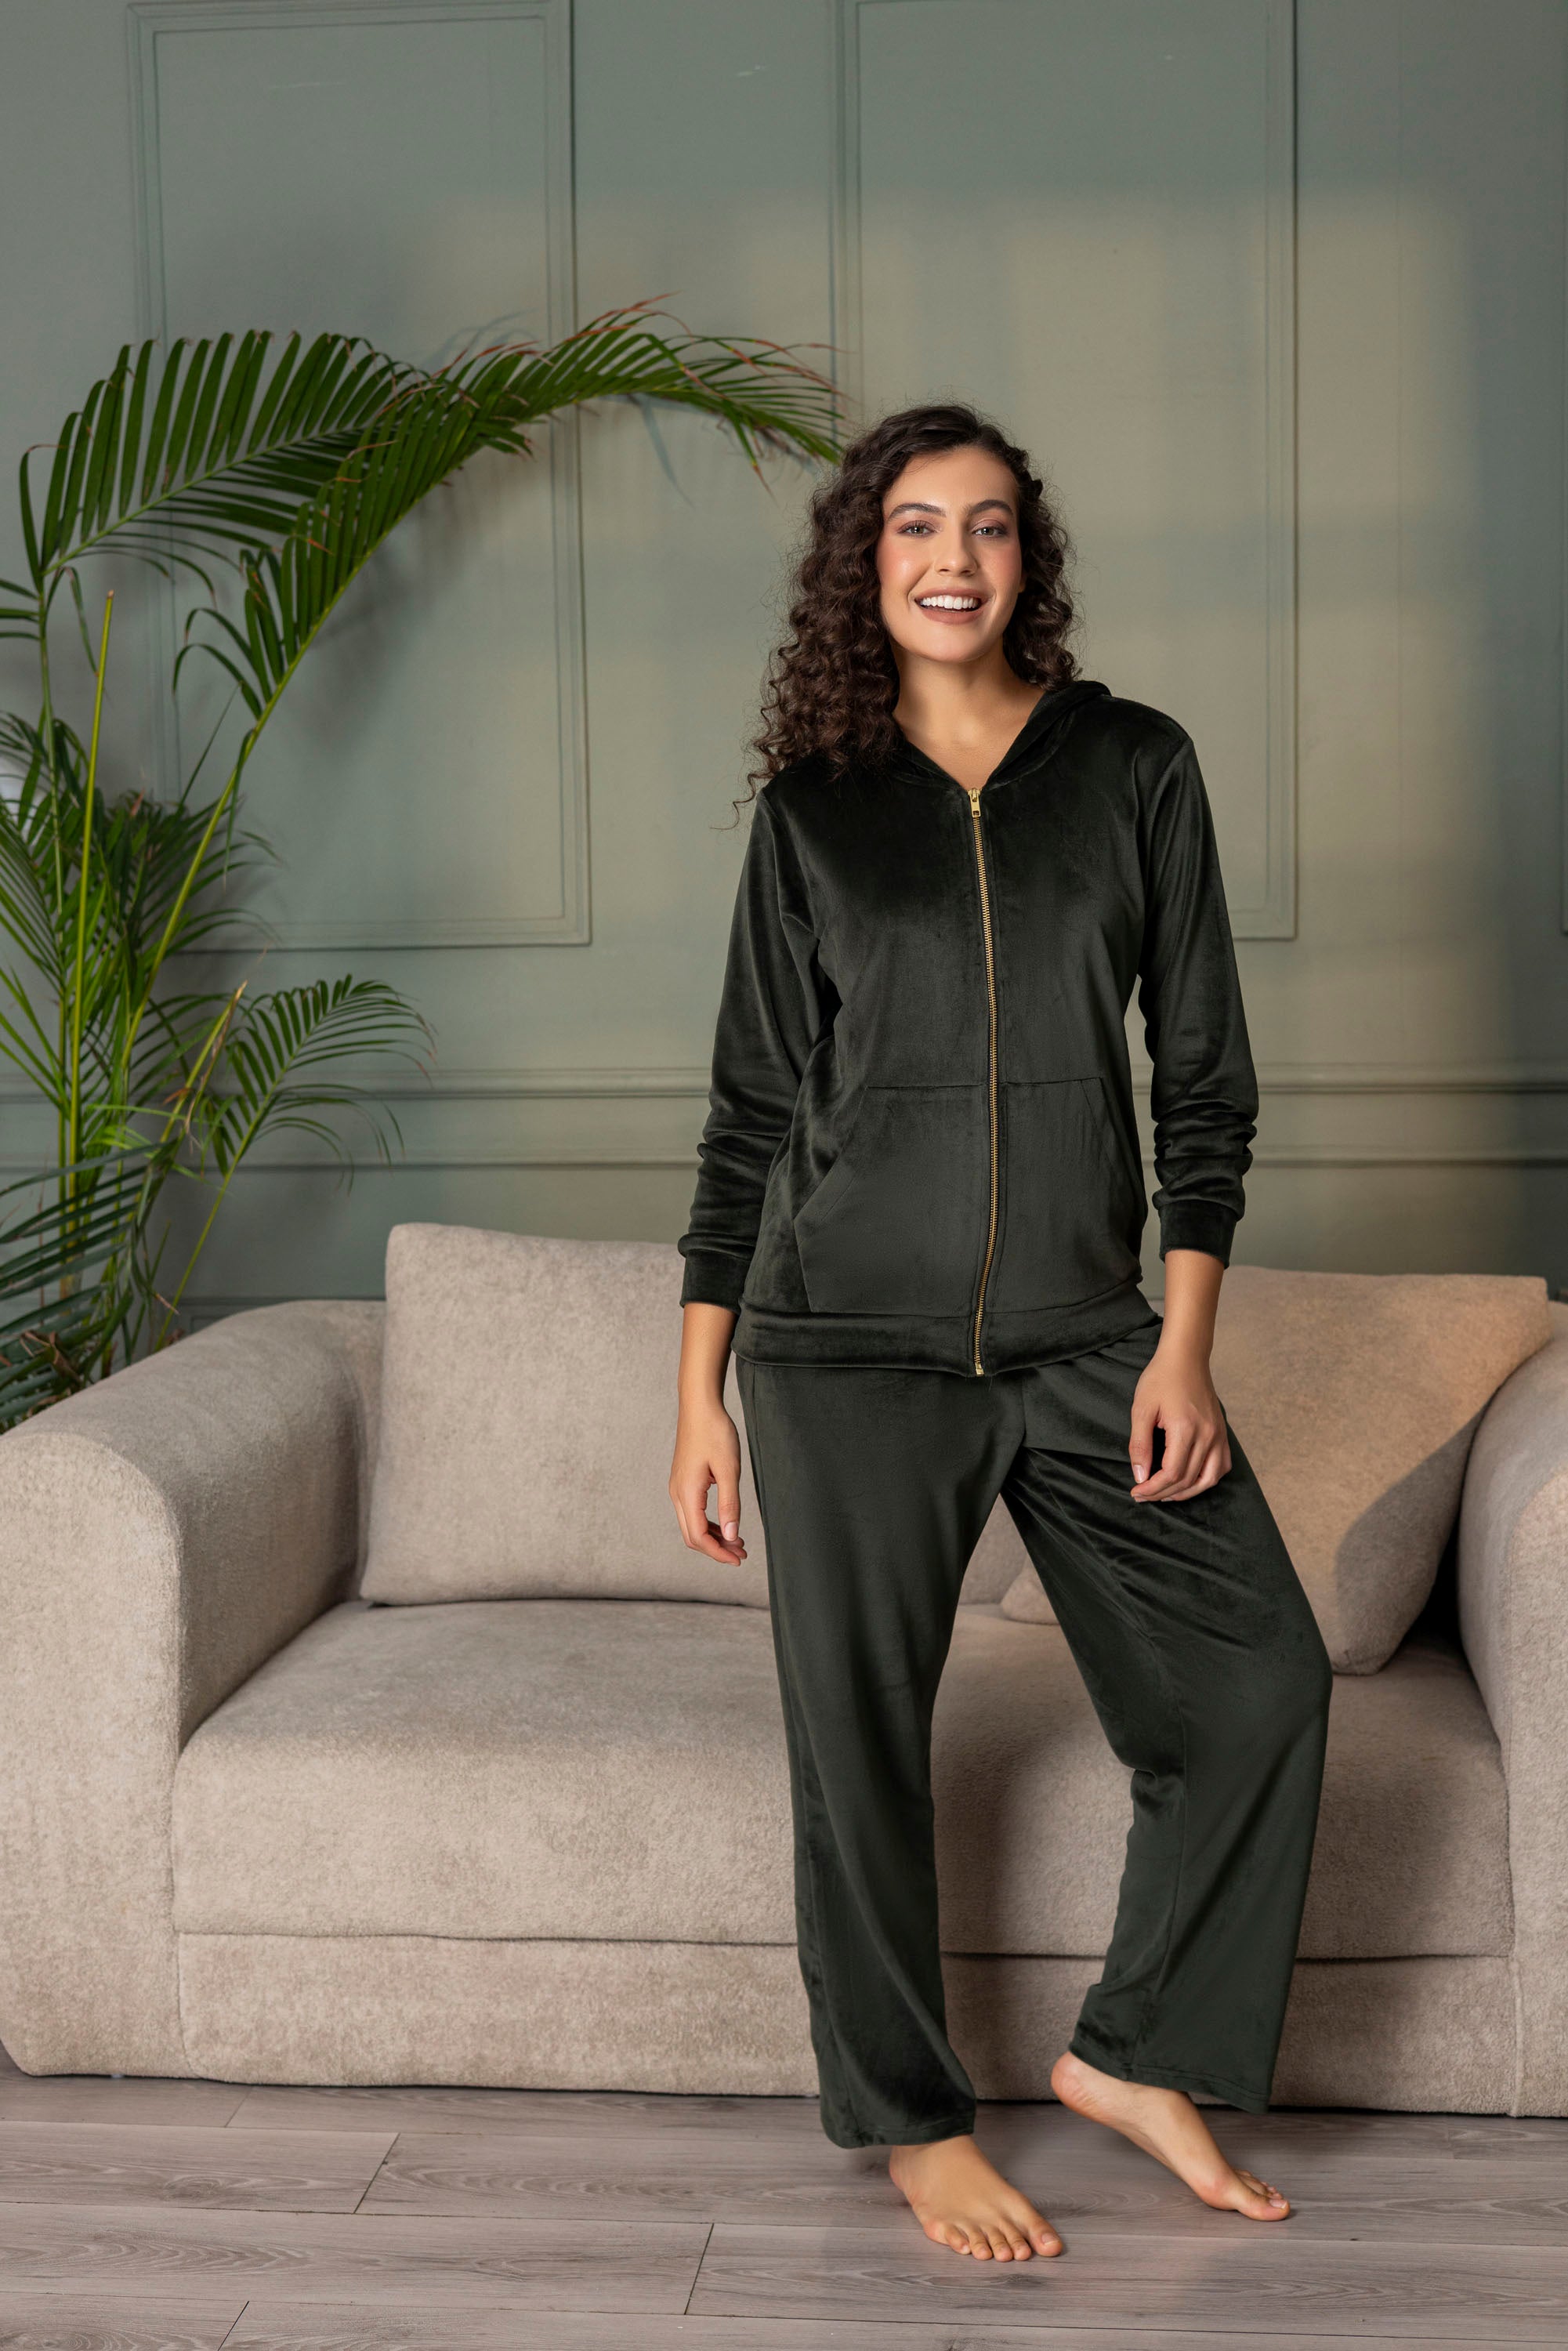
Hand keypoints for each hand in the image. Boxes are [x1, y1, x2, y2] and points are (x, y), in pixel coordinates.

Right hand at [670, 1397, 748, 1563]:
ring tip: (737, 1542)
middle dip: (716, 1549)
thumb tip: (732, 1536)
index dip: (718, 1553)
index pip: (698, 1537)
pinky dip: (709, 1523)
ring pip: (691, 1525)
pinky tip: (726, 1522)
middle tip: (742, 1554)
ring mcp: (678, 1487)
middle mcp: (677, 1493)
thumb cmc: (715, 1432)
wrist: (699, 1406)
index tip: (739, 1559)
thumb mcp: (729, 1469)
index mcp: (687, 1493)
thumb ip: (730, 1504)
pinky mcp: (683, 1481)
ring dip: (713, 1537)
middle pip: (692, 1536)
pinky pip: (692, 1512)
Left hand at [1128, 1340, 1231, 1501]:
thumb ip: (1140, 1445)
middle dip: (1163, 1493)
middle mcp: (1207, 1435)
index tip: (1136, 1491)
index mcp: (1185, 1429)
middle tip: (1144, 1494)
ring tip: (1165, 1494)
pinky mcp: (1222, 1433)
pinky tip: (1190, 1481)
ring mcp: (1218, 1435)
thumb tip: (1140, 1475)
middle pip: (1187, 1480)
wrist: (1186, 1358)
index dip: (1153, 1488)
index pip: (1171, 1474)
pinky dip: (1207, 1479)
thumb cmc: (1161, 1379)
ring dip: (1186, 1492)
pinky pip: (1221, 1466)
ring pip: (1208, 1479)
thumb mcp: (1142, 1409)